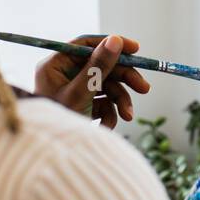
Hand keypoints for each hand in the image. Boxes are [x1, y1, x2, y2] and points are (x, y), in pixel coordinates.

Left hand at [34, 34, 150, 127]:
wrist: (55, 159)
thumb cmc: (59, 125)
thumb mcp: (81, 93)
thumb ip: (98, 66)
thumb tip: (115, 40)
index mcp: (55, 66)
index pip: (86, 45)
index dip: (111, 44)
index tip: (135, 49)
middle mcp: (64, 75)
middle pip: (101, 66)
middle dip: (123, 80)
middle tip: (144, 88)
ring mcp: (74, 91)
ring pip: (106, 86)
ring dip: (120, 101)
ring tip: (128, 115)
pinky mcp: (82, 105)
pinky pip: (103, 102)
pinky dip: (110, 113)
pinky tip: (106, 126)